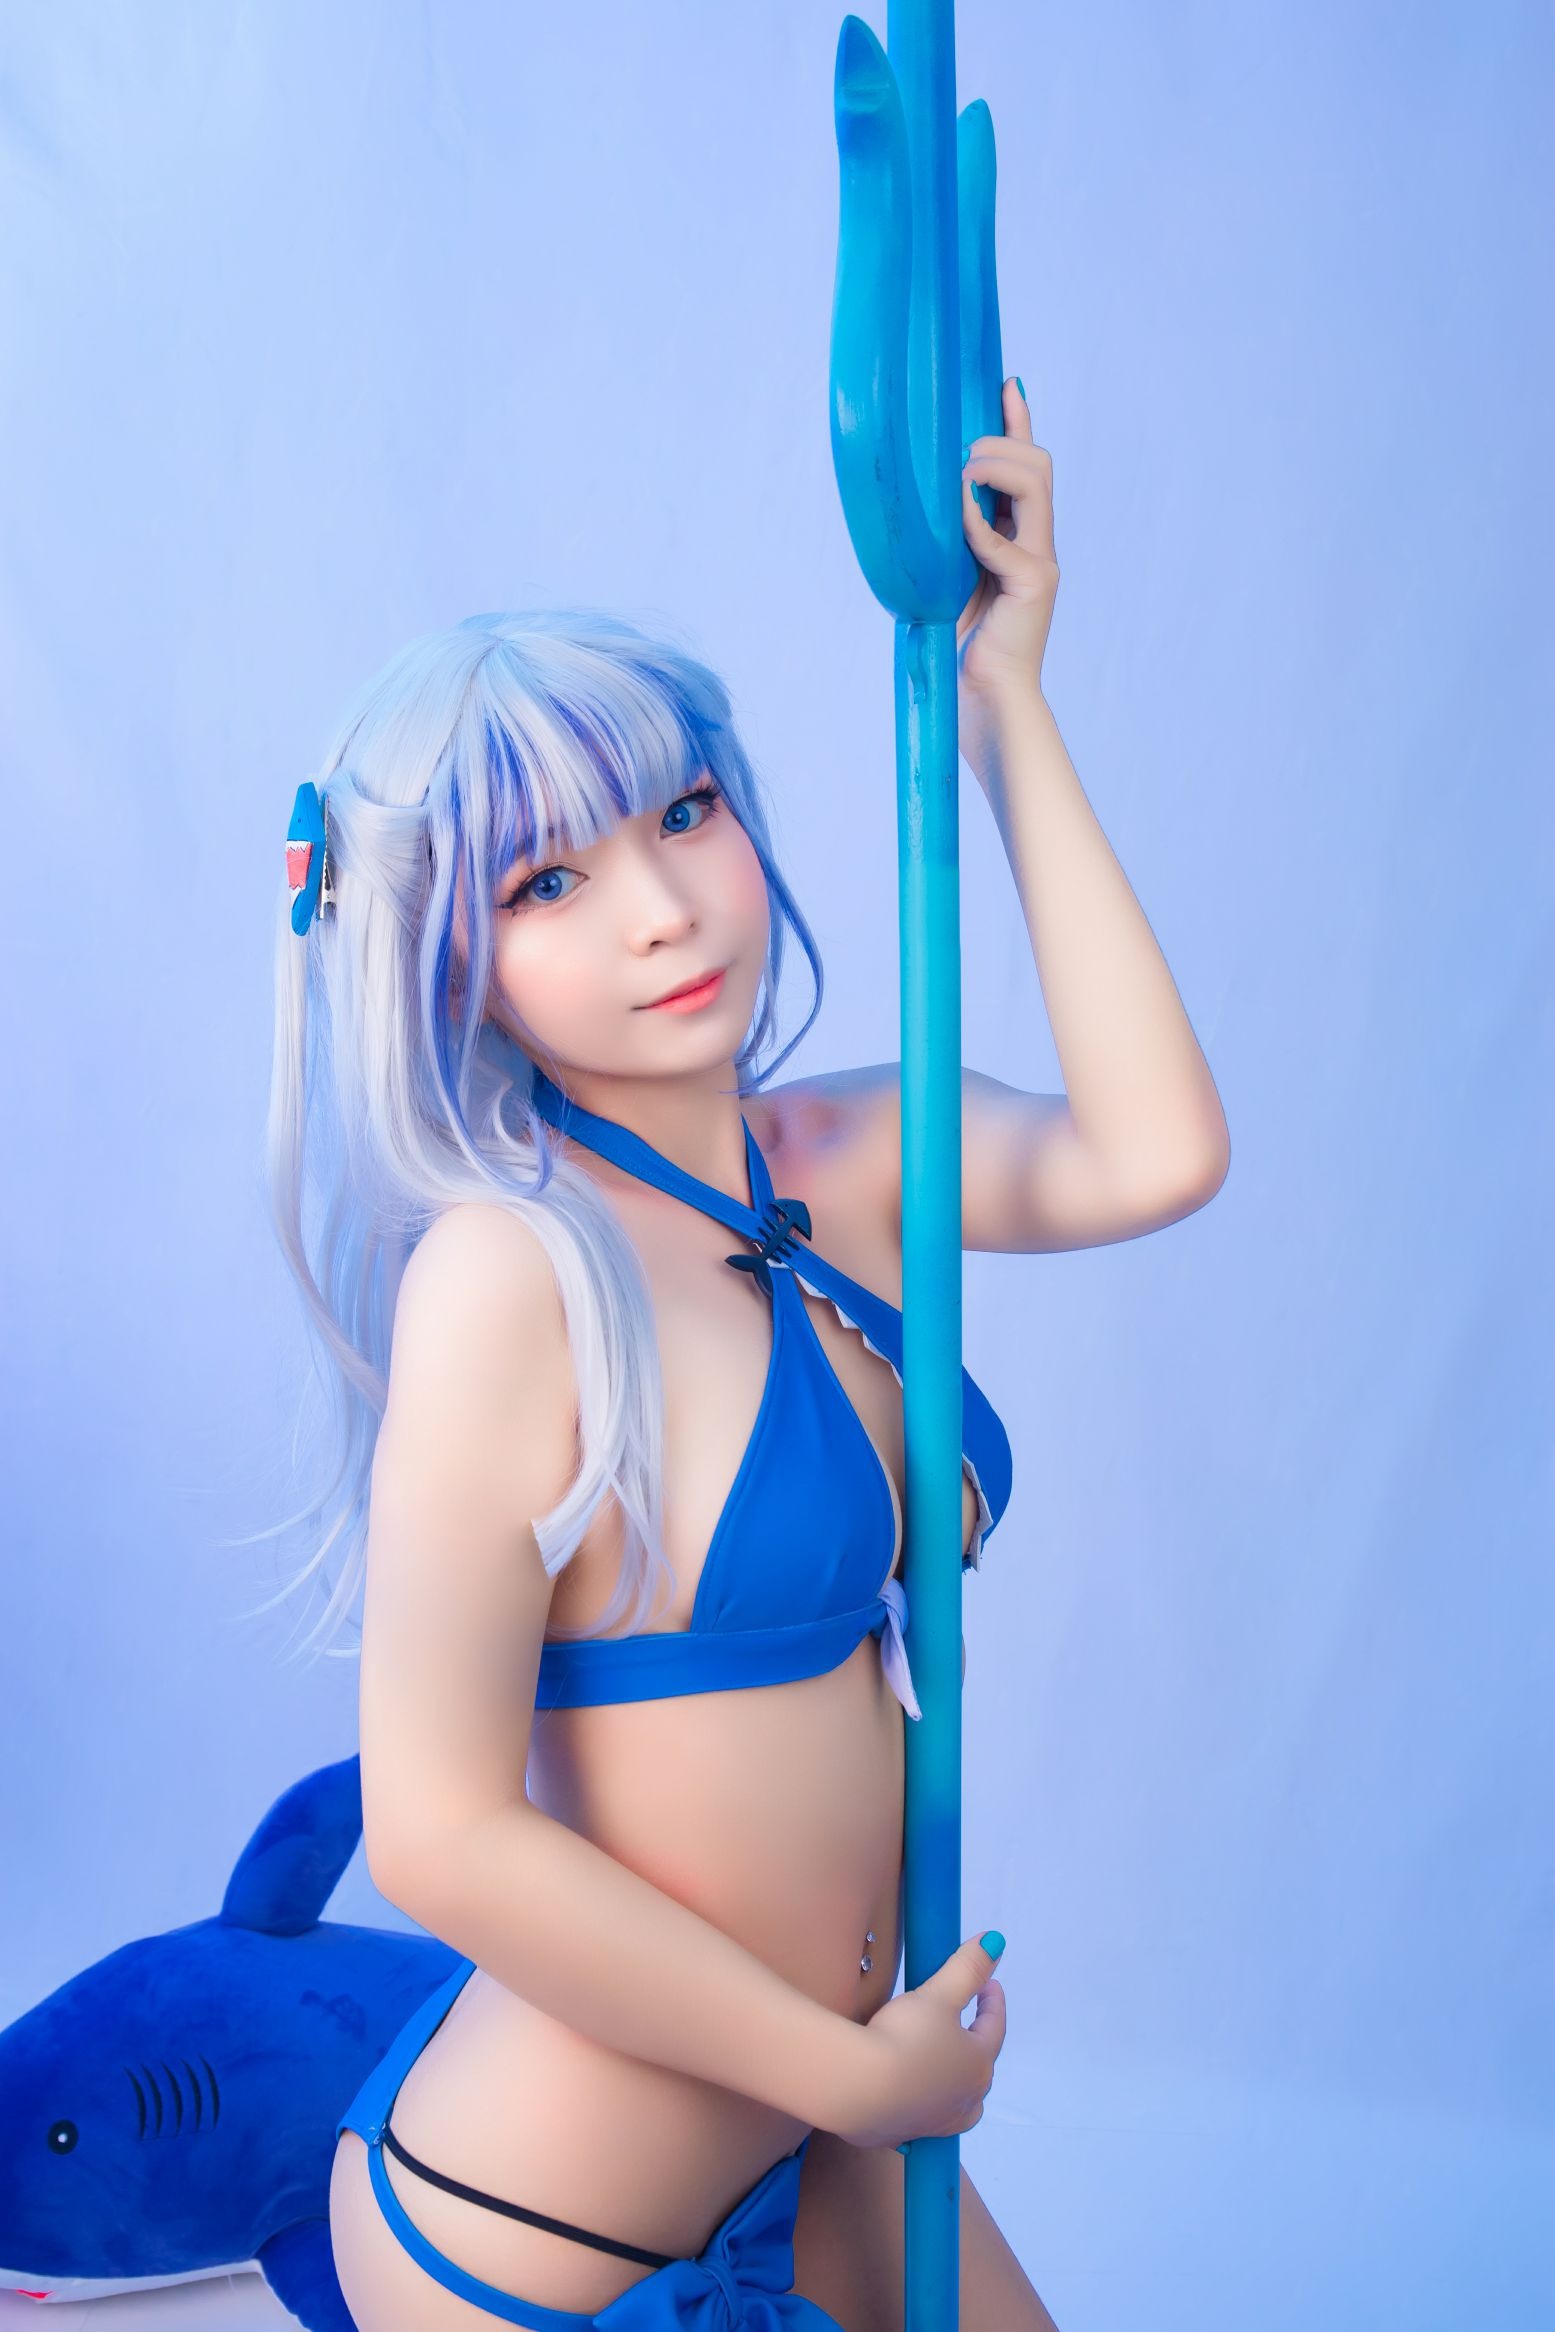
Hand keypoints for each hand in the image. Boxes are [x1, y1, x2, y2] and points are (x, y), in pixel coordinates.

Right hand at [824, 1933, 1006, 2149]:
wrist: (859, 2087)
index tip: (990, 1984)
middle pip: (979, 2068)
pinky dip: (923, 2103)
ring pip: (957, 2102)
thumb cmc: (906, 2037)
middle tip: (964, 2021)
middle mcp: (965, 2100)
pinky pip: (923, 2117)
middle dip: (975, 2043)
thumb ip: (968, 1968)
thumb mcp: (938, 1994)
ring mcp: (935, 2124)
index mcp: (978, 2064)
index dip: (992, 2002)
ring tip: (942, 2065)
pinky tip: (908, 2094)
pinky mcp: (903, 2136)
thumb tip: (996, 1941)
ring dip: (955, 2082)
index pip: (994, 2028)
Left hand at [956, 376, 1058, 705]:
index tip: (1004, 383)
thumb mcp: (949, 577)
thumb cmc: (961, 645)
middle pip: (1038, 463)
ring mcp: (1041, 561)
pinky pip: (1000, 538)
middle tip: (959, 454)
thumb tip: (922, 495)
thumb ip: (948, 538)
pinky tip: (955, 523)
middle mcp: (1038, 542)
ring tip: (957, 478)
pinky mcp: (1034, 582)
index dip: (1018, 421)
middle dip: (998, 442)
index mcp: (1021, 537)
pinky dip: (973, 526)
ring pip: (1034, 482)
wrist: (983, 699)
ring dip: (990, 468)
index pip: (1028, 466)